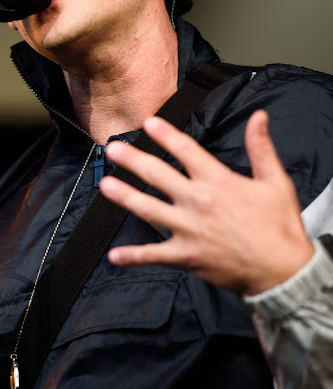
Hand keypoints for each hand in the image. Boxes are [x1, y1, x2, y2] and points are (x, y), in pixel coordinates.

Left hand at [100, 110, 313, 294]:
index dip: (165, 134)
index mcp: (218, 182)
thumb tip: (259, 116)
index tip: (148, 123)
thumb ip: (261, 147)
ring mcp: (189, 230)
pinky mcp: (186, 256)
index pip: (186, 151)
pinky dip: (134, 257)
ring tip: (105, 185)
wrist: (284, 272)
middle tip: (112, 149)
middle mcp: (198, 203)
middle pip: (158, 175)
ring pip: (149, 210)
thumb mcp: (275, 182)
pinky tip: (114, 256)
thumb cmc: (279, 226)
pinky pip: (154, 256)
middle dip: (133, 160)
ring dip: (125, 197)